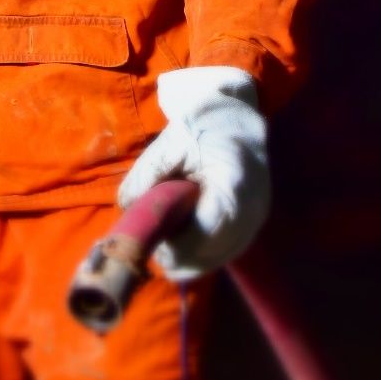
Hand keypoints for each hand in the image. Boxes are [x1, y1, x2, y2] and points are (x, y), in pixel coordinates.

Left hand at [117, 66, 268, 281]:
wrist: (238, 117)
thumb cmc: (204, 123)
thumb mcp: (171, 141)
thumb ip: (147, 174)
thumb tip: (126, 208)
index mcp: (232, 187)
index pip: (201, 237)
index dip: (171, 244)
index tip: (148, 234)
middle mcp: (251, 213)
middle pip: (205, 258)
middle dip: (174, 252)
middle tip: (154, 230)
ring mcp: (254, 224)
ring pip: (211, 262)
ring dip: (184, 255)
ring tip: (167, 226)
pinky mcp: (251, 230)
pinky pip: (219, 255)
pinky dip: (197, 252)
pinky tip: (183, 230)